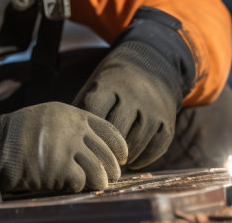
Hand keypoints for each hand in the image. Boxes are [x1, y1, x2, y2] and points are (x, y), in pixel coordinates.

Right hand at [0, 102, 126, 192]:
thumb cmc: (18, 136)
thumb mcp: (47, 118)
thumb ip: (70, 127)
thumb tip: (94, 146)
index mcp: (72, 114)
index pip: (108, 130)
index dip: (119, 147)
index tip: (121, 158)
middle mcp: (73, 129)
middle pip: (106, 154)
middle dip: (111, 169)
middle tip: (109, 177)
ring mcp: (67, 148)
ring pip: (99, 171)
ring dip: (99, 182)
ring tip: (97, 186)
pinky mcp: (60, 169)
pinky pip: (81, 183)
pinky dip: (78, 187)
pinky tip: (70, 186)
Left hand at [73, 40, 183, 169]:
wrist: (151, 67)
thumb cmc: (113, 84)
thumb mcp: (96, 85)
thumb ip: (82, 109)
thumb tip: (63, 139)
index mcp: (111, 84)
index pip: (95, 111)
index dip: (86, 132)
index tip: (80, 144)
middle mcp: (135, 95)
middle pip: (116, 131)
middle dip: (104, 149)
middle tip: (96, 162)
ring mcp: (154, 109)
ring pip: (136, 143)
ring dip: (123, 159)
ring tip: (112, 164)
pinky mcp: (167, 122)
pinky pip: (155, 148)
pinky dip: (142, 160)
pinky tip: (131, 162)